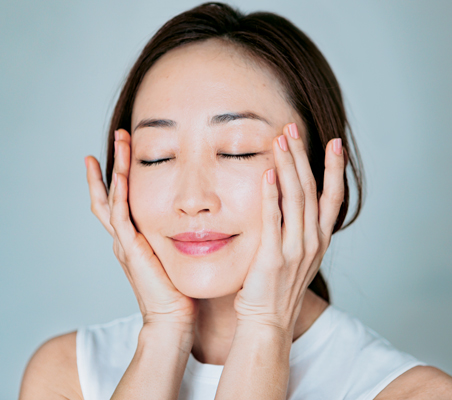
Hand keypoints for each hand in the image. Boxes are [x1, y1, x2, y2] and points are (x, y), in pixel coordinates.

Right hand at [85, 129, 197, 328]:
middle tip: (119, 136)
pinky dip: (118, 190)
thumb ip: (180, 239)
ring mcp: (125, 242)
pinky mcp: (130, 248)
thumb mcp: (177, 257)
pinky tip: (119, 171)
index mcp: (136, 239)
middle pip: (112, 193)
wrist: (173, 319)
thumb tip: (201, 221)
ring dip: (116, 167)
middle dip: (115, 164)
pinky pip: (120, 212)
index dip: (122, 177)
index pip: (124, 201)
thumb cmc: (179, 291)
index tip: (127, 151)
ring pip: (113, 196)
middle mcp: (126, 237)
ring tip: (118, 141)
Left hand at [233, 123, 344, 334]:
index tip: (334, 143)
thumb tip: (288, 200)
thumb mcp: (298, 257)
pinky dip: (271, 196)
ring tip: (281, 140)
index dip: (335, 169)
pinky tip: (268, 174)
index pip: (333, 197)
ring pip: (296, 199)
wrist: (267, 322)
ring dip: (289, 167)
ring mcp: (295, 250)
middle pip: (312, 190)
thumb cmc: (277, 288)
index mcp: (319, 240)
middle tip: (294, 128)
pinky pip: (273, 221)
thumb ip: (298, 229)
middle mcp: (313, 242)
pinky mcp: (274, 259)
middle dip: (304, 156)